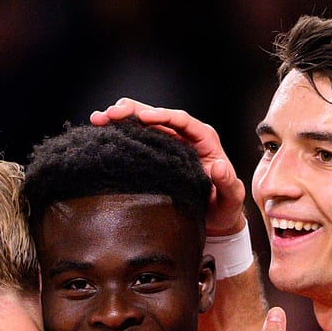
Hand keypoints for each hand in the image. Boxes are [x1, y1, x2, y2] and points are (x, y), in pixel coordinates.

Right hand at [90, 97, 246, 235]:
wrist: (215, 219)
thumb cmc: (224, 207)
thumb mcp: (232, 198)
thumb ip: (229, 184)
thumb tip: (220, 166)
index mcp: (204, 139)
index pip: (181, 120)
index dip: (162, 116)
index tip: (144, 117)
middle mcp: (185, 137)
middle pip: (158, 117)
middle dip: (134, 111)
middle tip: (111, 112)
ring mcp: (169, 144)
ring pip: (143, 124)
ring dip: (122, 119)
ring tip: (99, 118)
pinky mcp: (156, 155)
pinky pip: (137, 139)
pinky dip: (120, 134)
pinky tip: (102, 132)